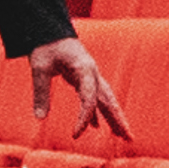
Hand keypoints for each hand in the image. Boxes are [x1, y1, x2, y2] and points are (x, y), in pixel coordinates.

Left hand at [24, 34, 137, 151]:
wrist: (50, 29)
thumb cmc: (45, 46)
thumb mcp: (39, 67)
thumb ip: (40, 92)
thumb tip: (39, 119)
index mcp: (84, 69)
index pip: (89, 99)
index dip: (85, 118)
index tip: (75, 135)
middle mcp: (92, 73)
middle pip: (108, 100)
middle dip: (119, 120)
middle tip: (129, 138)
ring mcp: (91, 75)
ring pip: (106, 100)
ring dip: (114, 118)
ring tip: (124, 137)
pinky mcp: (85, 78)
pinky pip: (95, 98)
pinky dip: (97, 113)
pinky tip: (97, 127)